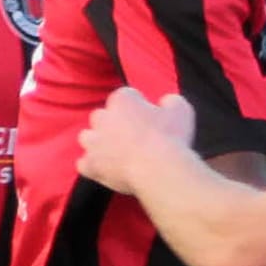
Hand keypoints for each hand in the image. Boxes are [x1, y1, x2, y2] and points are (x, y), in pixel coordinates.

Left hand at [78, 88, 194, 194]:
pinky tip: (105, 169)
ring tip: (115, 152)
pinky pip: (84, 164)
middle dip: (113, 123)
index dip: (138, 107)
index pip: (126, 96)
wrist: (158, 168)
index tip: (149, 118)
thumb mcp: (181, 109)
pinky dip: (93, 166)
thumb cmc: (170, 136)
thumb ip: (170, 102)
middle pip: (102, 116)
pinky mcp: (92, 166)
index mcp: (122, 99)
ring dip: (98, 142)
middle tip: (131, 136)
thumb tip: (166, 103)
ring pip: (87, 138)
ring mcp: (94, 143)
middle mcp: (102, 118)